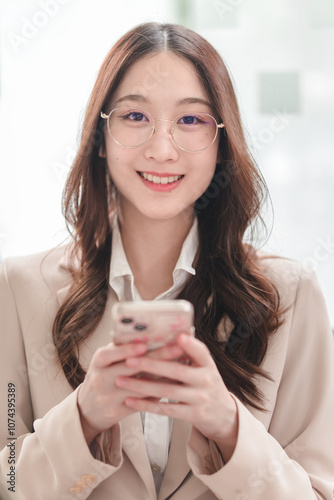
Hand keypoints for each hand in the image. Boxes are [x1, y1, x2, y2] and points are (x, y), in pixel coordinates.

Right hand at [77, 341, 183, 444]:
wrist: (87, 409)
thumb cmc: (102, 378)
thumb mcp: (104, 362)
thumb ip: (120, 350)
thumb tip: (149, 336)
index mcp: (98, 362)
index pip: (109, 354)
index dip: (126, 349)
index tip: (144, 344)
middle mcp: (101, 379)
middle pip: (130, 368)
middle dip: (156, 358)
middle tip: (176, 348)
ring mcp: (109, 398)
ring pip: (140, 387)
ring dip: (163, 376)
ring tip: (181, 366)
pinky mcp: (118, 412)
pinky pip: (142, 402)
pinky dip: (158, 392)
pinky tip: (172, 384)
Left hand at [115, 333, 237, 461]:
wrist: (223, 414)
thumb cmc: (206, 384)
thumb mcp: (204, 367)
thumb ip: (190, 354)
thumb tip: (170, 334)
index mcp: (208, 364)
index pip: (200, 352)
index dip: (190, 344)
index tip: (178, 336)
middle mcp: (206, 380)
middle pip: (177, 371)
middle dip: (151, 365)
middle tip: (130, 360)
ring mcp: (200, 399)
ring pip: (167, 391)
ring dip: (142, 386)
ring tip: (121, 380)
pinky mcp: (192, 415)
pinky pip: (165, 410)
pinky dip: (146, 405)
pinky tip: (130, 400)